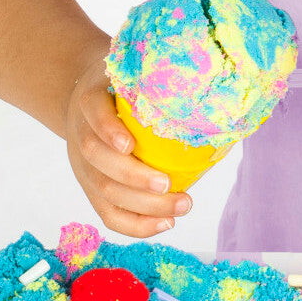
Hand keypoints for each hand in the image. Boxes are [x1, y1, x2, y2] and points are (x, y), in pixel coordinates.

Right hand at [64, 50, 191, 238]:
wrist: (87, 105)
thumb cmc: (124, 91)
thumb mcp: (133, 75)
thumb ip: (161, 82)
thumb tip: (219, 95)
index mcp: (91, 100)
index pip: (93, 112)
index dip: (108, 129)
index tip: (129, 145)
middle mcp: (82, 134)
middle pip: (97, 159)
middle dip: (133, 177)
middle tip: (168, 184)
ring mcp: (84, 165)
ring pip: (104, 191)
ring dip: (144, 205)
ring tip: (183, 205)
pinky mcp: (92, 188)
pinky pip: (109, 214)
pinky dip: (137, 225)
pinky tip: (166, 223)